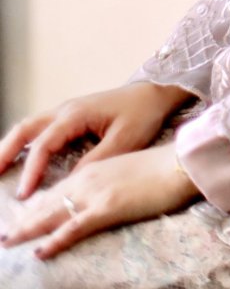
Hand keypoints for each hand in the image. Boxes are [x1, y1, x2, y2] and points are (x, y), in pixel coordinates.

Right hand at [0, 82, 193, 198]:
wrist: (155, 93)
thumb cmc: (142, 114)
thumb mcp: (124, 141)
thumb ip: (96, 161)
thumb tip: (70, 183)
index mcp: (76, 114)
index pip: (44, 144)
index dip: (32, 170)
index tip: (24, 195)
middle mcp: (66, 110)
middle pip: (25, 129)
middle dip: (5, 153)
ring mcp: (66, 112)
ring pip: (29, 127)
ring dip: (11, 147)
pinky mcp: (71, 117)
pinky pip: (40, 130)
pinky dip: (24, 144)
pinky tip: (19, 161)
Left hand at [0, 142, 198, 259]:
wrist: (182, 163)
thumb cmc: (163, 168)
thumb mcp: (130, 172)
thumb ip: (111, 183)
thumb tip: (101, 199)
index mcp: (95, 169)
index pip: (58, 189)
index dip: (37, 205)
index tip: (21, 218)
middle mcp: (89, 178)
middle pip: (49, 201)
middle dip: (24, 219)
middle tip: (5, 235)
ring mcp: (96, 193)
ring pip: (54, 213)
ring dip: (29, 229)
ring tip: (9, 242)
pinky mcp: (107, 208)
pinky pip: (74, 227)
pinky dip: (55, 240)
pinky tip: (41, 252)